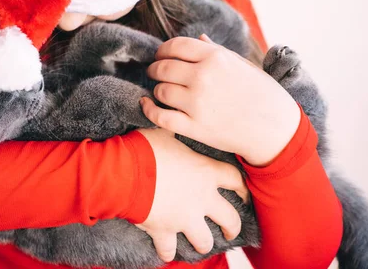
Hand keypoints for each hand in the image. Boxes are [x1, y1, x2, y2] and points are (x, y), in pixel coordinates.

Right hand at [135, 127, 248, 262]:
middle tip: (230, 228)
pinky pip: (169, 249)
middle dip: (232, 226)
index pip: (234, 179)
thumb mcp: (164, 133)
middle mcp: (201, 198)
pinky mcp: (165, 231)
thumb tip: (171, 114)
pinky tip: (166, 252)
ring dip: (203, 242)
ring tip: (200, 242)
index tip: (243, 192)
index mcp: (205, 172)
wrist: (124, 171)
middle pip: (230, 218)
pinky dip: (167, 251)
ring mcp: (184, 218)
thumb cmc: (145, 148)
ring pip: (204, 240)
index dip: (242, 186)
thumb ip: (175, 130)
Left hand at [143, 35, 300, 165]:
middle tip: (154, 72)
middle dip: (155, 69)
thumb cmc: (262, 94)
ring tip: (161, 91)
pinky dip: (148, 109)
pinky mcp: (194, 127)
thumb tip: (199, 38)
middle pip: (163, 67)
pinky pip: (160, 116)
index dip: (163, 50)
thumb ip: (217, 51)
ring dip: (156, 89)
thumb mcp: (243, 65)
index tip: (160, 55)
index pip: (176, 46)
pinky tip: (146, 104)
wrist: (276, 130)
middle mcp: (204, 77)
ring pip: (160, 90)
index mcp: (216, 58)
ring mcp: (197, 103)